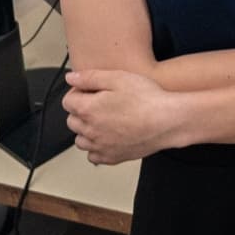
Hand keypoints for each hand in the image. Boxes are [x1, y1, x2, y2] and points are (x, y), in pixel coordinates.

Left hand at [62, 68, 181, 164]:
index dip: (78, 92)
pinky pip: (93, 156)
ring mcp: (100, 146)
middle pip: (72, 121)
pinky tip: (109, 137)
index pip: (67, 102)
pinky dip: (96, 148)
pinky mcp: (112, 157)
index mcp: (88, 109)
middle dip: (81, 110)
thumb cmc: (146, 99)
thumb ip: (90, 77)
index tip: (91, 90)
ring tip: (104, 120)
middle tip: (100, 103)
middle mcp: (90, 131)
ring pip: (80, 140)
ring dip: (86, 130)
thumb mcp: (118, 78)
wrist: (167, 121)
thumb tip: (71, 78)